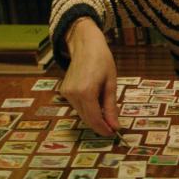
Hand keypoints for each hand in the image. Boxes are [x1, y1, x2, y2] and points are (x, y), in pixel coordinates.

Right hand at [59, 18, 119, 136]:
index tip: (114, 133)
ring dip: (94, 116)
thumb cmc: (102, 60)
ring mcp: (66, 93)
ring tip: (106, 111)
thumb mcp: (111, 83)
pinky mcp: (64, 91)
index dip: (104, 129)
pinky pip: (77, 106)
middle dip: (100, 124)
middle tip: (113, 126)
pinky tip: (96, 101)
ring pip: (81, 113)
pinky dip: (87, 108)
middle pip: (86, 118)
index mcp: (85, 92)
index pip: (94, 119)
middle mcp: (72, 94)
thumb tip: (115, 126)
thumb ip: (111, 107)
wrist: (85, 45)